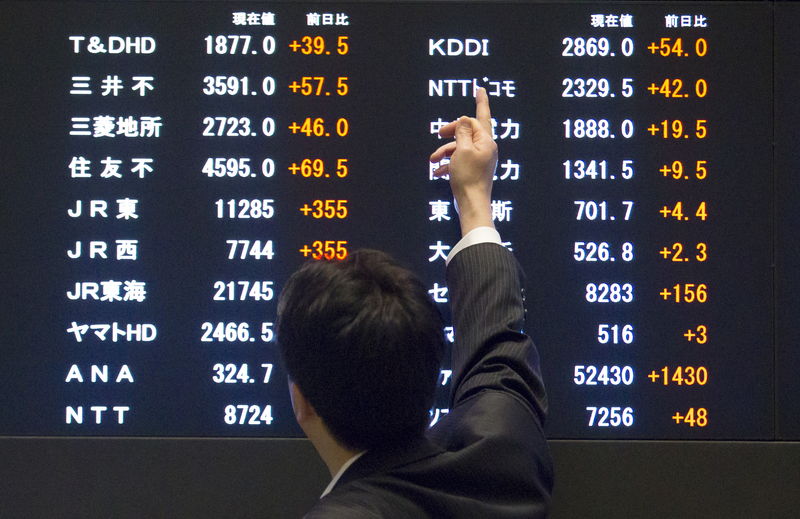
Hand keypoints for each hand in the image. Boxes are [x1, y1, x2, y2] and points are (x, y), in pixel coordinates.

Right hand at [429, 87, 497, 235]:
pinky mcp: (472, 170)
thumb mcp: (462, 149)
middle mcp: (485, 149)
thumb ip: (463, 131)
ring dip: (445, 151)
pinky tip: (438, 171)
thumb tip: (466, 119)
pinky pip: (458, 161)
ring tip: (433, 160)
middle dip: (451, 133)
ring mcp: (480, 160)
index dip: (477, 104)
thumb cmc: (468, 177)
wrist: (471, 204)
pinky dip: (448, 163)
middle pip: (467, 132)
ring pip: (460, 147)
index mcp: (486, 141)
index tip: (480, 89)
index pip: (478, 118)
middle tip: (439, 132)